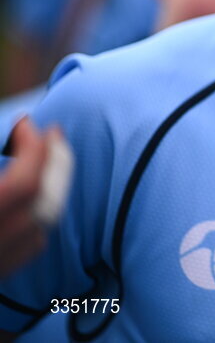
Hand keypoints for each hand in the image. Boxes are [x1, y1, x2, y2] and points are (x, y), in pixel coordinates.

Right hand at [0, 117, 58, 275]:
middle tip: (52, 134)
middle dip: (56, 163)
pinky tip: (38, 190)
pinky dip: (42, 211)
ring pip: (44, 224)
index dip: (34, 150)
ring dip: (54, 184)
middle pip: (46, 204)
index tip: (27, 123)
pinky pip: (33, 243)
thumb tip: (22, 126)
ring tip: (50, 154)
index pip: (25, 185)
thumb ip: (3, 170)